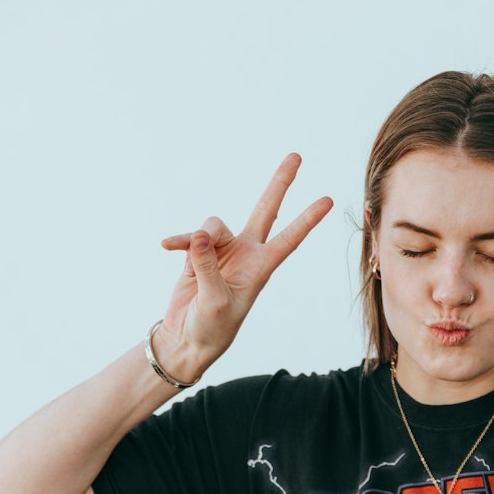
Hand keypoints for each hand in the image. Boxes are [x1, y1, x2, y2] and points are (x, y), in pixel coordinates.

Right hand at [155, 154, 332, 376]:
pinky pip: (189, 237)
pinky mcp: (198, 252)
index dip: (307, 220)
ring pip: (213, 225)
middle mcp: (245, 253)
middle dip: (279, 183)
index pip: (289, 239)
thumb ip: (208, 264)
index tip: (327, 200)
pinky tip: (167, 246)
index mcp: (261, 268)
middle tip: (297, 156)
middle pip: (265, 210)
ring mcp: (222, 250)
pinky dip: (179, 241)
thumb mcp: (215, 300)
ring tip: (191, 263)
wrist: (188, 338)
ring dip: (200, 239)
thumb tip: (201, 233)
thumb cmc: (212, 327)